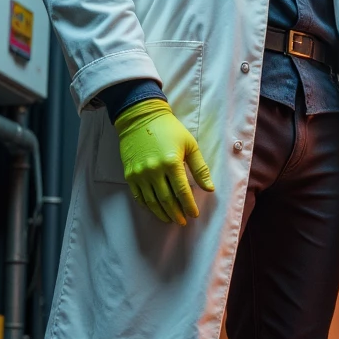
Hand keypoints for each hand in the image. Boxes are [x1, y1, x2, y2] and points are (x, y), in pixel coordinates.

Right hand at [114, 98, 214, 225]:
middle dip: (176, 213)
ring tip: (170, 219)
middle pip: (167, 200)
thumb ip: (200, 168)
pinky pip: (138, 196)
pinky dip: (147, 206)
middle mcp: (154, 170)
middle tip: (183, 221)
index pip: (182, 191)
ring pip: (152, 201)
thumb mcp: (190, 145)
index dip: (189, 205)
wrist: (141, 117)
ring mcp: (140, 174)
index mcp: (172, 163)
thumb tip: (209, 189)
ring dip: (162, 213)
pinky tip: (155, 210)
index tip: (194, 214)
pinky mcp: (130, 174)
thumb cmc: (170, 130)